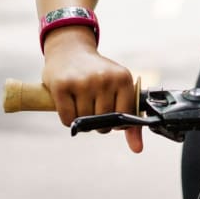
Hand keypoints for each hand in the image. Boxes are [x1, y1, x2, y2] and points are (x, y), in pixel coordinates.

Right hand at [40, 28, 142, 152]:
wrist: (70, 50)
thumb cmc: (97, 74)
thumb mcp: (118, 87)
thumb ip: (130, 119)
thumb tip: (137, 149)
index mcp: (123, 78)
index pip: (124, 119)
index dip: (116, 123)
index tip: (110, 113)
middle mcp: (104, 78)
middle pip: (103, 123)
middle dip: (97, 122)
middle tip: (92, 106)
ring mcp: (83, 81)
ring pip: (85, 123)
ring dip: (82, 119)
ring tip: (81, 101)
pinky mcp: (62, 85)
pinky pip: (68, 120)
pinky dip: (68, 119)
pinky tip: (69, 104)